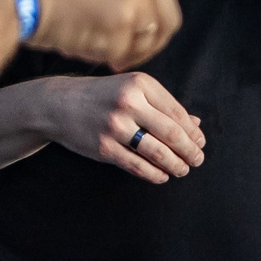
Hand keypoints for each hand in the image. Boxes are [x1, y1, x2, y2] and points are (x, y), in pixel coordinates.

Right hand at [0, 0, 260, 69]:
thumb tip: (140, 1)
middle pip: (168, 17)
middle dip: (145, 32)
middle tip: (106, 28)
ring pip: (146, 39)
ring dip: (121, 45)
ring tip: (81, 22)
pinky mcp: (118, 24)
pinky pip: (122, 55)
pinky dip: (102, 54)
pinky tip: (73, 32)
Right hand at [38, 72, 204, 183]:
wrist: (60, 104)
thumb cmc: (104, 97)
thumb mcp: (134, 91)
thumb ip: (164, 106)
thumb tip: (196, 124)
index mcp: (141, 84)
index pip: (177, 112)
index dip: (193, 132)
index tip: (201, 143)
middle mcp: (129, 103)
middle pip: (171, 133)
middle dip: (190, 151)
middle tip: (198, 160)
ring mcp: (115, 126)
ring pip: (157, 152)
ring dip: (176, 165)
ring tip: (182, 169)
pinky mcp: (104, 147)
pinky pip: (137, 165)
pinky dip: (154, 174)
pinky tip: (162, 175)